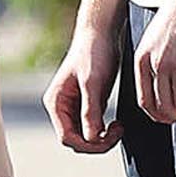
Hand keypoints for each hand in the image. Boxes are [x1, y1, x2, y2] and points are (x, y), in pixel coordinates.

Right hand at [45, 16, 127, 152]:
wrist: (102, 32)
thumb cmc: (94, 53)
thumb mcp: (93, 83)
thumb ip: (90, 111)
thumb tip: (91, 139)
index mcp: (56, 103)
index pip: (67, 138)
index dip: (88, 144)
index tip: (109, 137)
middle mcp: (61, 107)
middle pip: (75, 140)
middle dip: (97, 142)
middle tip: (118, 131)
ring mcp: (73, 106)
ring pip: (85, 136)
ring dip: (102, 138)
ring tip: (119, 127)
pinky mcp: (86, 103)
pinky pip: (92, 126)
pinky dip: (105, 130)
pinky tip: (117, 123)